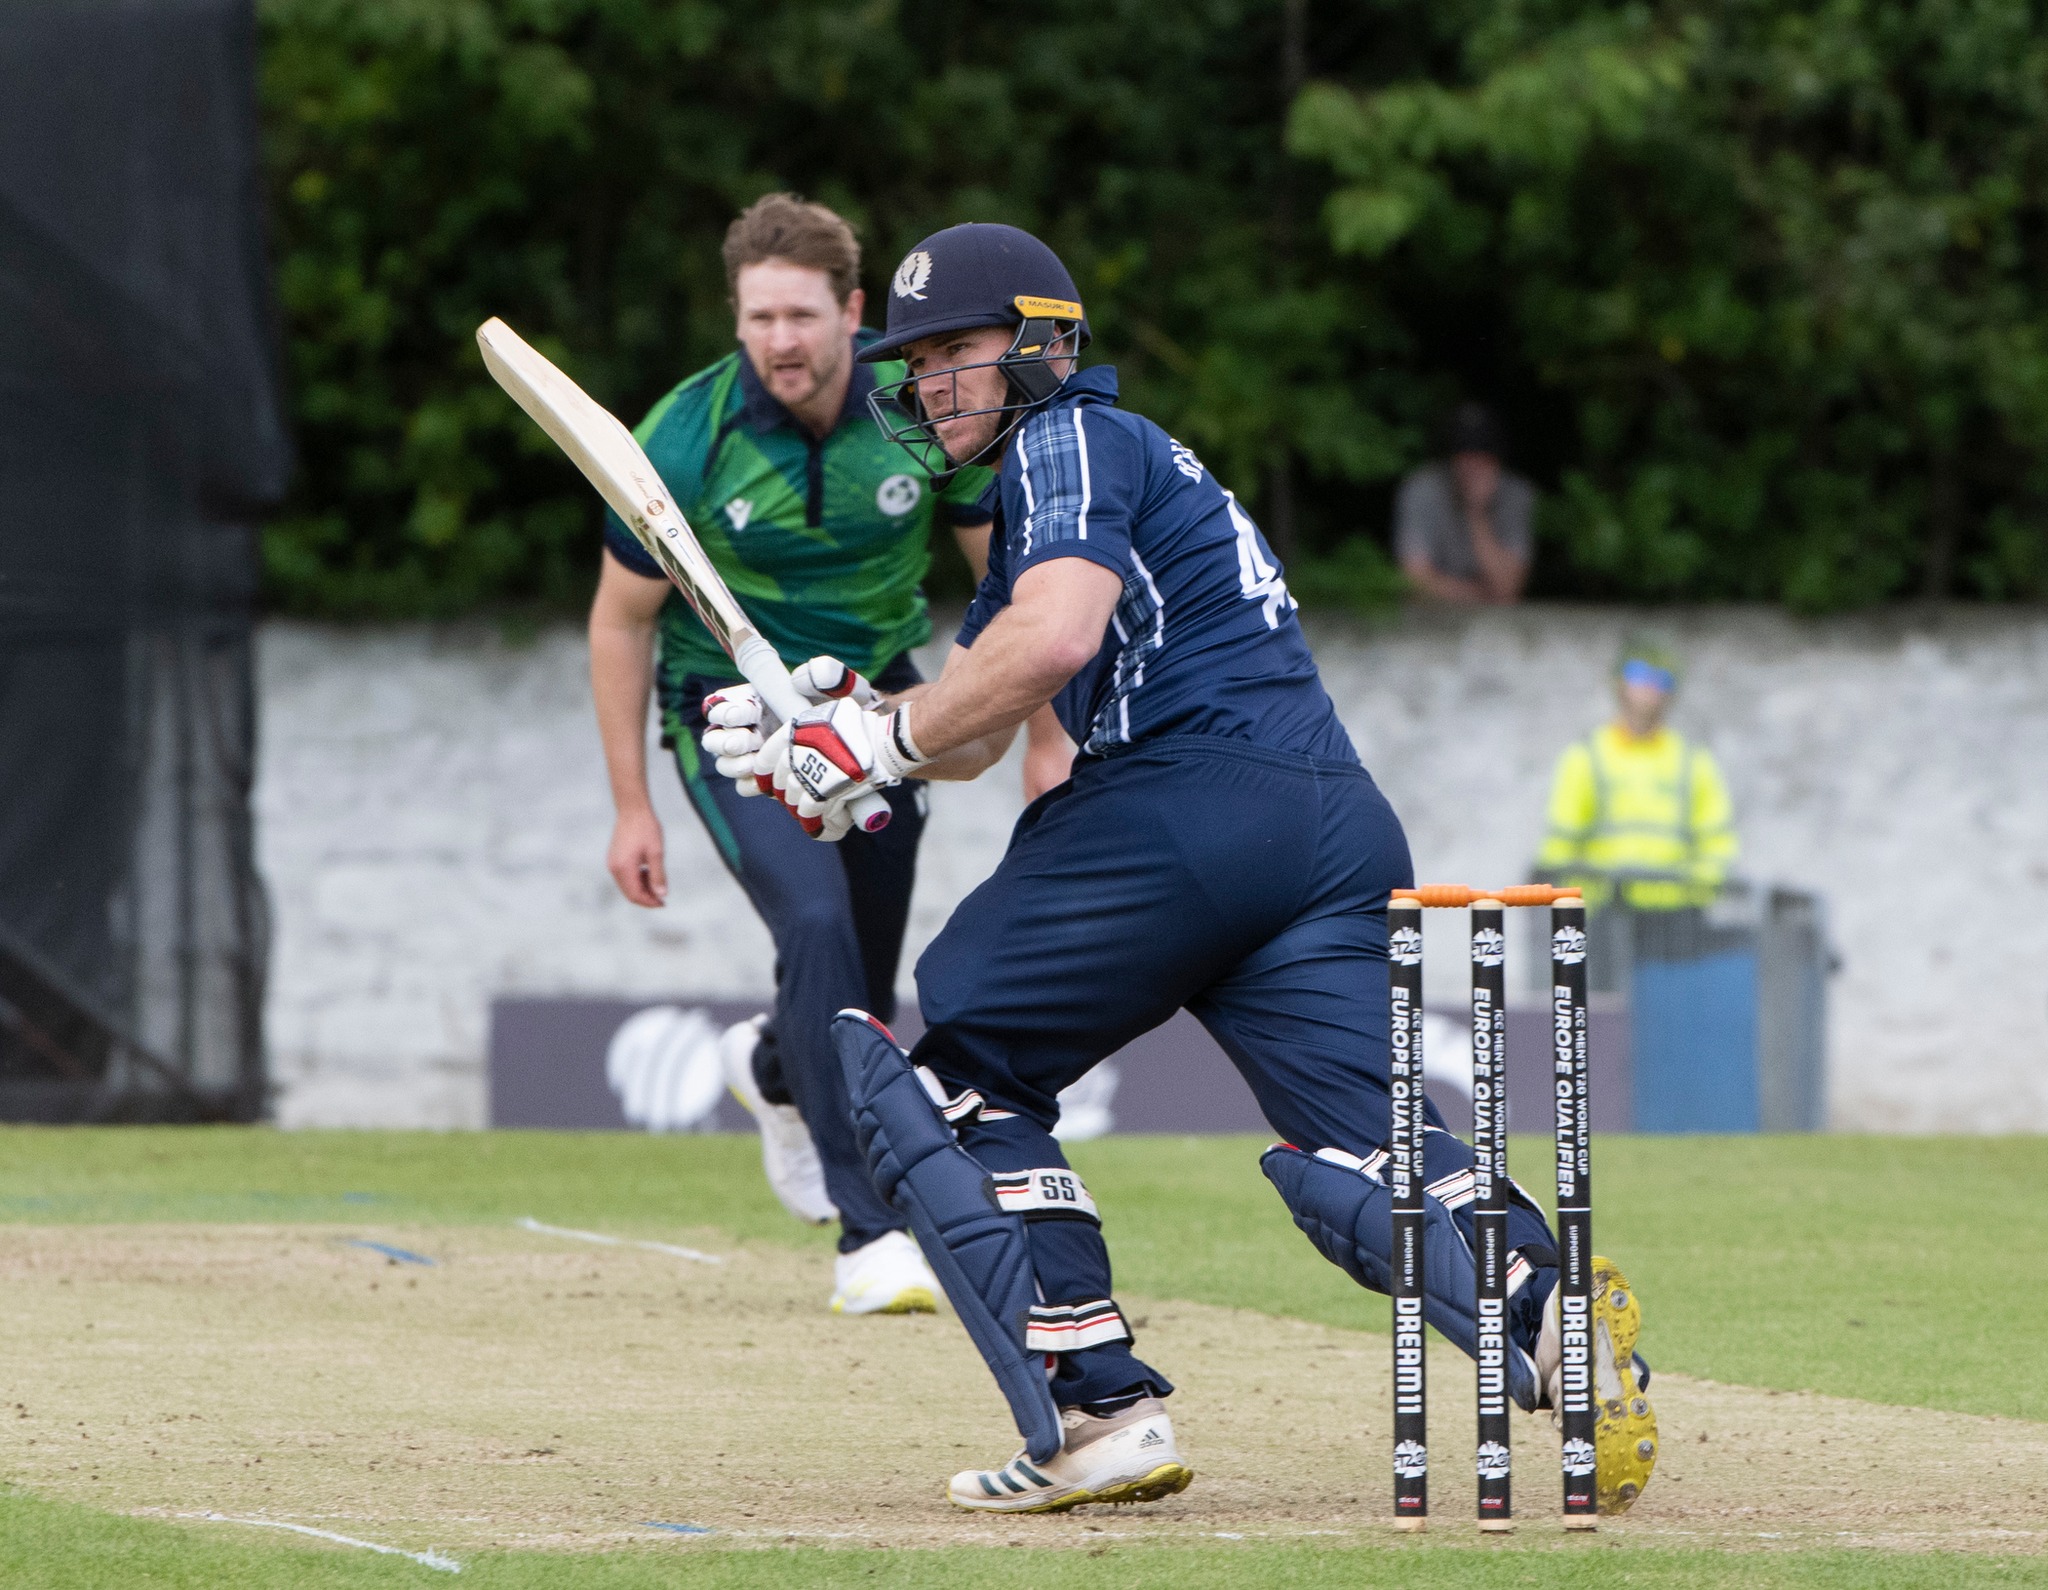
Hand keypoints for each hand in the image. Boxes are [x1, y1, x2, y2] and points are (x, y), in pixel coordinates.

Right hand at [607, 806, 666, 905]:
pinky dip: (636, 879)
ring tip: (656, 880)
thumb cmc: (646, 828)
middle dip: (646, 897)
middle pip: (629, 893)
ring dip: (641, 888)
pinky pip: (624, 876)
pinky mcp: (613, 858)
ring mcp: (612, 863)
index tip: (663, 903)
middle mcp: (614, 868)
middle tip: (662, 896)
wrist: (632, 809)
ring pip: (626, 886)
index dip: (650, 902)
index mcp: (624, 868)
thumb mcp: (656, 853)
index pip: (635, 895)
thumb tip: (662, 895)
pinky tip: (648, 871)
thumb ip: (658, 875)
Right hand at [699, 658, 880, 792]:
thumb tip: (798, 677)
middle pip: (715, 736)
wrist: (870, 746)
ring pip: (726, 762)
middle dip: (724, 740)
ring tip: (756, 764)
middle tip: (746, 742)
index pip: (723, 703)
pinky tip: (768, 782)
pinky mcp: (769, 779)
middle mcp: (752, 727)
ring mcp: (757, 755)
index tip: (748, 714)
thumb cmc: (851, 711)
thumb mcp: (845, 688)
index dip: (727, 709)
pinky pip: (746, 784)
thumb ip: (827, 674)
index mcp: (759, 700)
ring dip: (735, 764)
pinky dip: (751, 784)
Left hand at [756, 697, 926, 840]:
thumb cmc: (863, 729)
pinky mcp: (819, 795)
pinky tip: (820, 827)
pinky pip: (808, 814)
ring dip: (803, 809)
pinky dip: (815, 823)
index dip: (765, 776)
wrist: (882, 743)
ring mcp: (804, 774)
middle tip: (807, 797)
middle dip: (791, 794)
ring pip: (793, 801)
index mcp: (793, 731)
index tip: (767, 786)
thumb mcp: (830, 718)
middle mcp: (793, 752)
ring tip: (817, 812)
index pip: (765, 760)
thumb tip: (804, 741)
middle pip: (781, 784)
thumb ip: (811, 733)